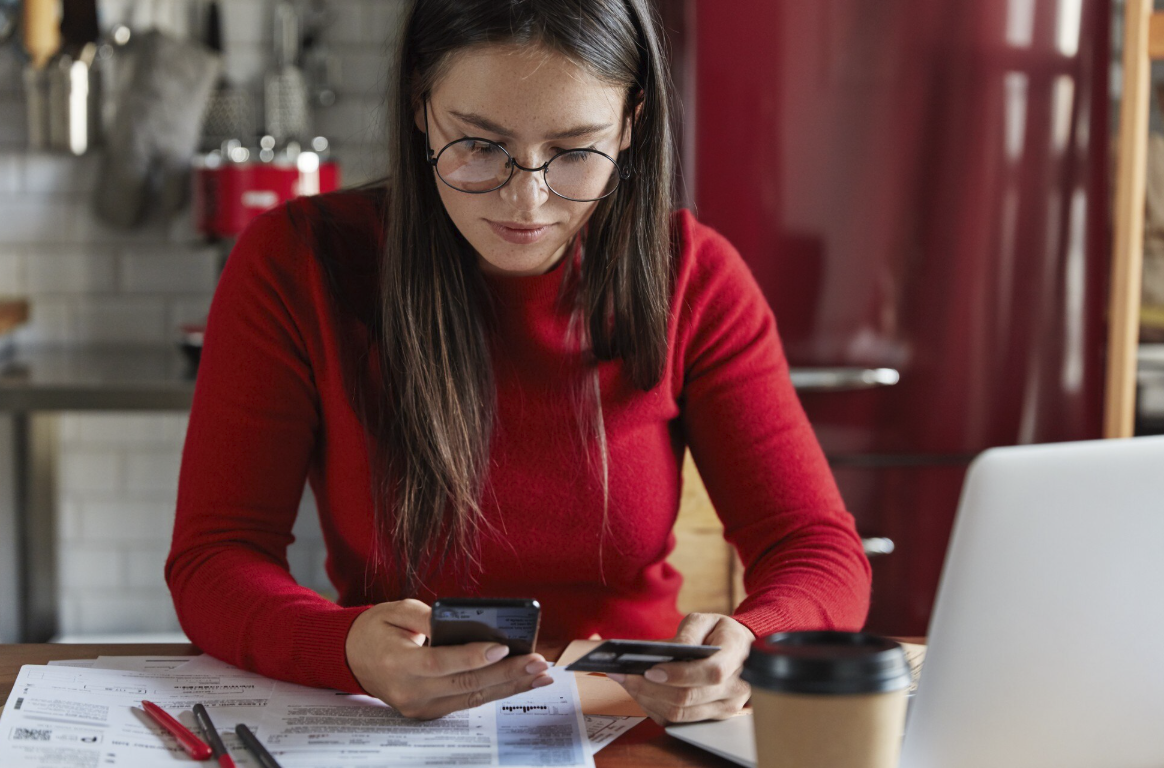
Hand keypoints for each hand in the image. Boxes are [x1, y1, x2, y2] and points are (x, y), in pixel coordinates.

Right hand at [344, 599, 552, 718]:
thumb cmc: (378, 629)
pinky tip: (519, 681)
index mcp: (397, 663)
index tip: (503, 645)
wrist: (352, 657)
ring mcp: (419, 707)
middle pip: (464, 685)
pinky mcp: (429, 713)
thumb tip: (461, 622)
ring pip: (471, 699)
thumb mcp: (396, 610)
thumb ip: (426, 615)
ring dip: (509, 687)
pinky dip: (495, 692)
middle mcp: (409, 692)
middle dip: (506, 673)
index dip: (473, 657)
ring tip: (540, 675)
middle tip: (537, 662)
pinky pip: (466, 703)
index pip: (440, 663)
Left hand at [608, 612, 754, 724]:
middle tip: (624, 675)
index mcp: (737, 657)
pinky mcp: (712, 719)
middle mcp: (736, 688)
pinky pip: (678, 721)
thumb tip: (668, 652)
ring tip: (626, 682)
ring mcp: (726, 708)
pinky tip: (641, 693)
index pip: (710, 673)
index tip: (649, 670)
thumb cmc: (719, 632)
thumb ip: (688, 633)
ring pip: (680, 714)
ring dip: (648, 700)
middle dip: (650, 688)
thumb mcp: (705, 620)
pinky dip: (655, 708)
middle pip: (688, 698)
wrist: (739, 649)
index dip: (677, 675)